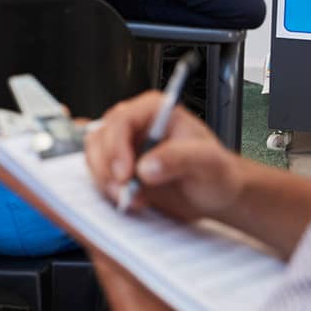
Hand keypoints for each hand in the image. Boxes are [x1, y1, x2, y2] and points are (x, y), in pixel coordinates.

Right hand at [84, 91, 241, 221]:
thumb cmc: (216, 172)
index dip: (117, 146)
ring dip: (105, 180)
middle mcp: (136, 124)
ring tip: (130, 198)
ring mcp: (125, 144)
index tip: (125, 174)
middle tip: (124, 191)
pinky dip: (107, 188)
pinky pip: (99, 172)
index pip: (122, 119)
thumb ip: (178, 158)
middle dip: (108, 167)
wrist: (214, 194)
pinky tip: (130, 199)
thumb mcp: (207, 163)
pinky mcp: (119, 165)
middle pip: (102, 137)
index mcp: (156, 110)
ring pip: (94, 154)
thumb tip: (145, 166)